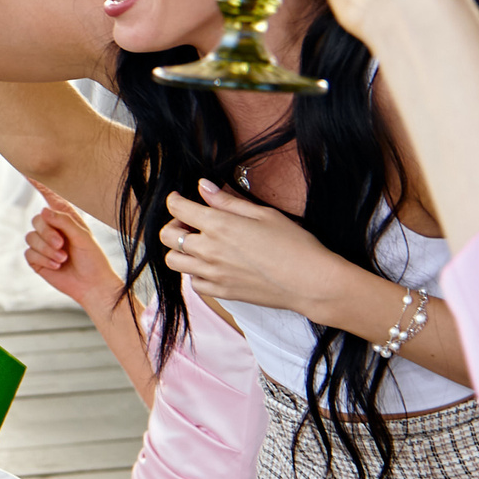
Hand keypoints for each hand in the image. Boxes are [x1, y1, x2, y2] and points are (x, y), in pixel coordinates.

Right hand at [23, 181, 121, 312]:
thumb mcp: (83, 236)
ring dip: (47, 249)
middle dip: (48, 234)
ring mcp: (43, 244)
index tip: (28, 172)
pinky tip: (57, 265)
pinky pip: (29, 253)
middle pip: (37, 220)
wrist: (91, 285)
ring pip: (31, 237)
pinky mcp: (37, 259)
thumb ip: (64, 221)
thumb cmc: (93, 259)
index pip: (50, 198)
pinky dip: (43, 259)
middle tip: (62, 245)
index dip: (39, 185)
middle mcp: (53, 229)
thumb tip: (42, 211)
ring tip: (63, 258)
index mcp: (66, 218)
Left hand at [163, 179, 359, 315]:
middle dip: (175, 225)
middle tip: (191, 223)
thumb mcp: (263, 214)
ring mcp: (212, 274)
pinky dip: (195, 273)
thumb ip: (227, 201)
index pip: (178, 209)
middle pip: (168, 236)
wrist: (310, 282)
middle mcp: (208, 250)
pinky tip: (212, 265)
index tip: (179, 199)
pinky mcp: (220, 292)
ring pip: (173, 261)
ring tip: (201, 245)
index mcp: (219, 225)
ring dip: (181, 250)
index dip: (175, 200)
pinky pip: (192, 282)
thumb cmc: (294, 244)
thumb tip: (204, 186)